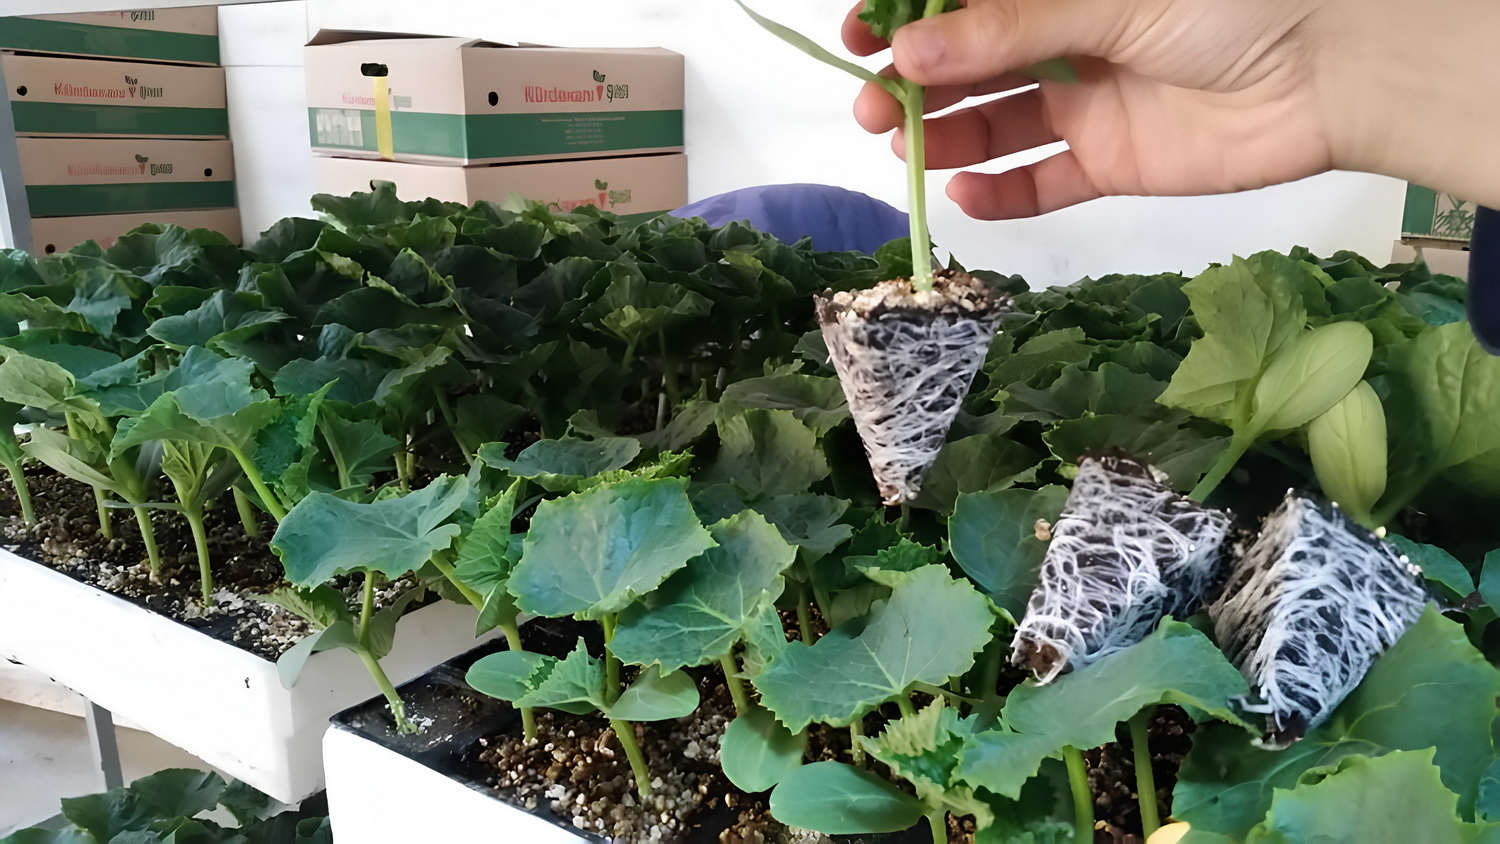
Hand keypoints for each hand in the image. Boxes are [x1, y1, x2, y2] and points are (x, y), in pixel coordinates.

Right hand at [844, 0, 1499, 218]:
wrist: (1331, 69)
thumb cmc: (1227, 3)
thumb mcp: (1108, 1)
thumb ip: (1008, 29)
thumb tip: (910, 55)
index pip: (962, 3)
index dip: (906, 20)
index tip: (860, 38)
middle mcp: (1063, 37)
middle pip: (966, 63)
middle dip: (911, 85)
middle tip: (872, 108)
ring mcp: (1083, 100)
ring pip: (992, 123)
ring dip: (942, 137)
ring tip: (905, 151)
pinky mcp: (1108, 161)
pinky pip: (1041, 181)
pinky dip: (1001, 193)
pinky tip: (964, 198)